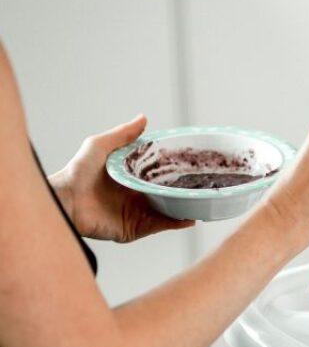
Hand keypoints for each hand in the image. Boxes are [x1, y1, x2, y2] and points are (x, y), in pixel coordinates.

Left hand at [49, 115, 194, 241]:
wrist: (67, 200)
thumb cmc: (78, 172)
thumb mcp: (100, 145)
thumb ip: (123, 134)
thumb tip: (143, 117)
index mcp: (129, 179)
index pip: (156, 175)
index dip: (172, 171)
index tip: (189, 165)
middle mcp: (135, 197)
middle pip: (166, 194)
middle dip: (183, 191)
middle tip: (202, 184)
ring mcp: (136, 214)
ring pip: (167, 211)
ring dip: (184, 207)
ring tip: (202, 201)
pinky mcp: (135, 229)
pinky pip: (159, 226)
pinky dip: (175, 222)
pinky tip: (190, 217)